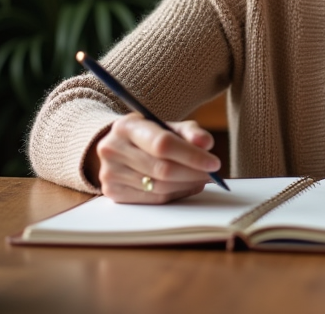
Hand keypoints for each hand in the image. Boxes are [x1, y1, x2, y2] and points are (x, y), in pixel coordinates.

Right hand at [88, 113, 221, 203]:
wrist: (117, 147)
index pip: (163, 144)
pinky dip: (175, 194)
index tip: (214, 163)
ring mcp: (110, 173)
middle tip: (212, 174)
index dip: (191, 155)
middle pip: (162, 169)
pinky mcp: (113, 192)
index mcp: (126, 126)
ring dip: (187, 185)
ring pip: (159, 187)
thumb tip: (206, 143)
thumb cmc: (148, 136)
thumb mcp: (167, 126)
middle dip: (193, 173)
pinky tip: (186, 186)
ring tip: (201, 179)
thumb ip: (190, 132)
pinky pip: (153, 199)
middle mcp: (112, 149)